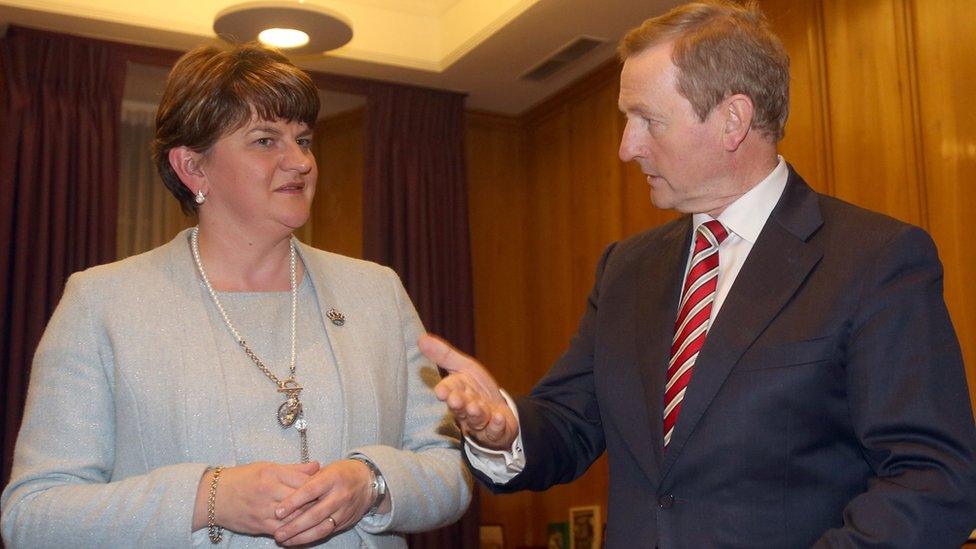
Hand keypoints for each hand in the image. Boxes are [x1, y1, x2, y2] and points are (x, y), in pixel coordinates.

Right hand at [193, 461, 319, 535]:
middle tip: (330, 504)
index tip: (329, 488)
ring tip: (321, 517)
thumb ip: (293, 469)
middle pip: (301, 499)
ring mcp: (264, 510)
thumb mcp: (267, 467)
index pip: (303, 480)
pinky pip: (282, 531)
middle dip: (317, 503)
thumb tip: (317, 465)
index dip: (319, 486)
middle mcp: (268, 491)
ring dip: (309, 518)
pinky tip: (305, 530)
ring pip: (294, 516)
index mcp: (272, 473)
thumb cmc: (242, 478)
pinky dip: (295, 531)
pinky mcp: (259, 525)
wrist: (213, 496)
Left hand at [272, 459, 375, 545]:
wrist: (367, 482)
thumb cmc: (341, 473)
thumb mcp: (326, 469)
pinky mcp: (345, 522)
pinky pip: (326, 532)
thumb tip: (285, 491)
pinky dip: (311, 538)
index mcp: (333, 478)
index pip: (310, 491)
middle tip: (278, 533)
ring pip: (321, 528)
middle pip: (315, 514)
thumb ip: (307, 479)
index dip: (293, 502)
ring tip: (285, 540)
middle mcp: (340, 495)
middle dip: (294, 526)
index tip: (278, 511)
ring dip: (301, 537)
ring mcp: (344, 510)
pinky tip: (298, 540)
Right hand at [418, 333, 519, 449]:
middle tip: (455, 400)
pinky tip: (499, 418)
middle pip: (461, 406)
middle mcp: (466, 408)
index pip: (450, 390)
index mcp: (458, 391)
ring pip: (476, 418)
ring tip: (475, 408)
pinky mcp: (496, 430)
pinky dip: (497, 425)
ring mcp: (481, 421)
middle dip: (458, 403)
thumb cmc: (478, 389)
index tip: (441, 391)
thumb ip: (444, 355)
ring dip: (475, 414)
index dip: (446, 391)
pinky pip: (496, 429)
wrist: (500, 413)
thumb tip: (420, 338)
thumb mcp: (464, 368)